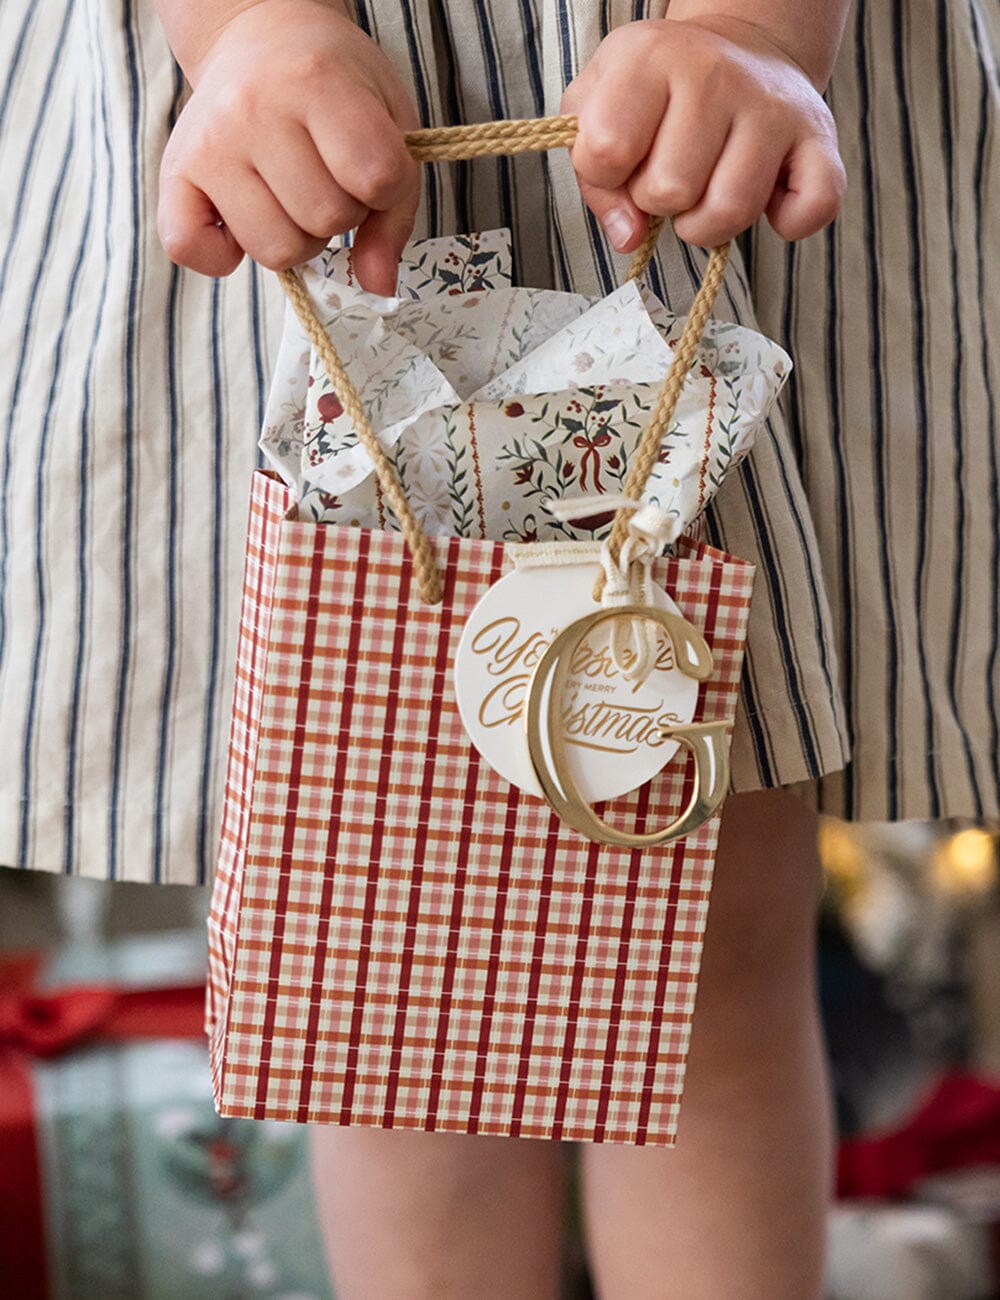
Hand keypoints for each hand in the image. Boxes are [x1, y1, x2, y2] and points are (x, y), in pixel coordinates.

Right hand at [156, 0, 419, 292]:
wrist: (256, 35)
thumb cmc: (330, 82)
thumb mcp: (387, 118)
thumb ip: (395, 206)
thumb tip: (378, 287)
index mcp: (315, 80)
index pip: (375, 178)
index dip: (384, 191)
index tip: (370, 168)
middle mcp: (252, 108)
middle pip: (325, 220)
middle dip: (338, 213)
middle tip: (323, 175)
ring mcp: (208, 143)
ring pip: (276, 250)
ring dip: (294, 237)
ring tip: (288, 193)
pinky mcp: (174, 172)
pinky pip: (190, 248)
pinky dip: (221, 255)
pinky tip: (239, 221)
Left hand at [562, 17, 845, 252]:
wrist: (743, 47)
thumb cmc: (660, 92)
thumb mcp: (600, 106)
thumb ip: (594, 173)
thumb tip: (629, 236)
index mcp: (652, 59)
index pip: (605, 152)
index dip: (606, 175)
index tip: (625, 159)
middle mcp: (716, 73)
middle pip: (668, 190)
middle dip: (659, 202)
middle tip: (671, 173)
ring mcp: (772, 106)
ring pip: (729, 211)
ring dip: (708, 224)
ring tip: (706, 193)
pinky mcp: (818, 136)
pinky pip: (813, 205)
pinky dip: (789, 223)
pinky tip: (770, 203)